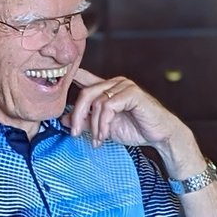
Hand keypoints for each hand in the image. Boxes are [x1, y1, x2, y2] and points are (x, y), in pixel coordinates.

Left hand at [65, 68, 192, 162]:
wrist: (161, 136)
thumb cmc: (136, 129)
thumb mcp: (104, 128)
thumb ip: (85, 121)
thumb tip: (62, 120)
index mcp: (107, 87)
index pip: (84, 77)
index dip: (70, 77)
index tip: (56, 82)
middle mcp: (115, 83)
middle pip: (85, 93)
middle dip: (77, 115)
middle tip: (74, 133)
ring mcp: (124, 86)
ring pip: (97, 102)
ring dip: (94, 125)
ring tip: (97, 139)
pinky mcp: (132, 93)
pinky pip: (109, 106)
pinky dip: (103, 123)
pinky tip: (105, 135)